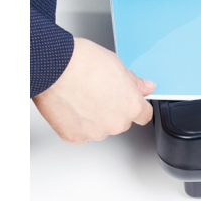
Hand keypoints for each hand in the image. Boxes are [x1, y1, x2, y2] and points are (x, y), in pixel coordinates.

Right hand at [33, 37, 155, 143]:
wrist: (54, 67)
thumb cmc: (83, 63)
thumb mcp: (118, 65)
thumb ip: (135, 82)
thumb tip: (146, 87)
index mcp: (131, 106)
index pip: (144, 115)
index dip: (137, 107)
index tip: (130, 102)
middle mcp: (116, 124)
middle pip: (121, 122)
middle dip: (114, 110)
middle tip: (99, 93)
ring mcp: (95, 133)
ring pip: (101, 129)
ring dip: (95, 118)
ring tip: (83, 97)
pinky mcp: (75, 137)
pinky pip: (81, 133)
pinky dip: (77, 124)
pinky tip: (72, 106)